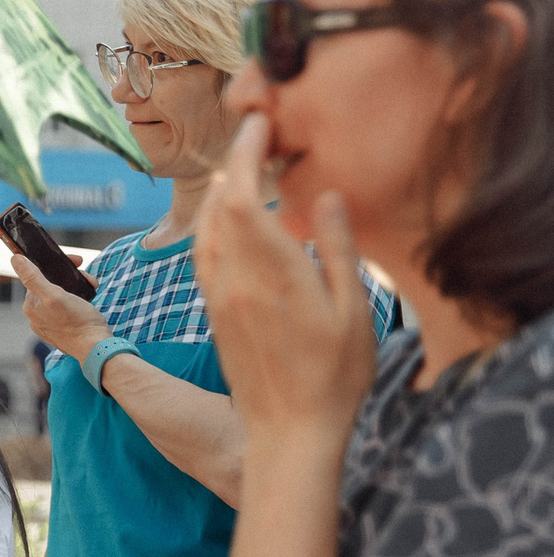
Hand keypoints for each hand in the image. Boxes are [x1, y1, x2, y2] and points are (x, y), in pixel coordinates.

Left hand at [12, 255, 109, 362]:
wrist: (95, 347)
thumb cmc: (78, 322)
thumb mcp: (55, 296)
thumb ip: (33, 278)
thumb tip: (15, 259)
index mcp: (31, 306)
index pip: (38, 277)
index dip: (56, 266)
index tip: (76, 261)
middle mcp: (36, 315)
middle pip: (50, 285)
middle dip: (70, 278)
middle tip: (87, 277)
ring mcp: (49, 323)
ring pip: (61, 295)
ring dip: (77, 287)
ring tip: (90, 286)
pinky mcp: (62, 329)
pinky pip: (67, 308)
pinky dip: (78, 300)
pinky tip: (87, 299)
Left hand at [194, 115, 376, 444]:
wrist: (290, 433)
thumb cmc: (334, 376)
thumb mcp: (353, 308)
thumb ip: (335, 247)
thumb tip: (322, 195)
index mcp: (270, 274)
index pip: (239, 197)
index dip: (244, 154)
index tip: (258, 123)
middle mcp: (234, 282)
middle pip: (217, 207)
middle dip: (233, 164)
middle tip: (256, 136)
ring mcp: (219, 299)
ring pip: (204, 231)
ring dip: (218, 195)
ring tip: (243, 170)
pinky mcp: (215, 315)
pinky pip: (204, 258)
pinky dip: (212, 227)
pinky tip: (228, 222)